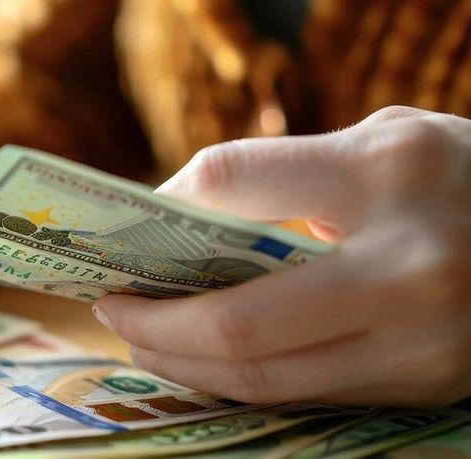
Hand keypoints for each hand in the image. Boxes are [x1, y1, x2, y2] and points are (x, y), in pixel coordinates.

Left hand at [93, 106, 470, 406]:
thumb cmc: (463, 176)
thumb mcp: (386, 141)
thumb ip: (288, 173)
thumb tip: (176, 216)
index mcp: (391, 174)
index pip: (231, 182)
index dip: (161, 208)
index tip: (123, 228)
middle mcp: (411, 268)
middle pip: (238, 322)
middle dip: (155, 325)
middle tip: (111, 310)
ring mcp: (424, 343)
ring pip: (266, 379)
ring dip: (186, 365)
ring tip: (146, 341)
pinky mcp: (426, 386)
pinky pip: (306, 394)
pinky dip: (243, 380)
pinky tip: (207, 362)